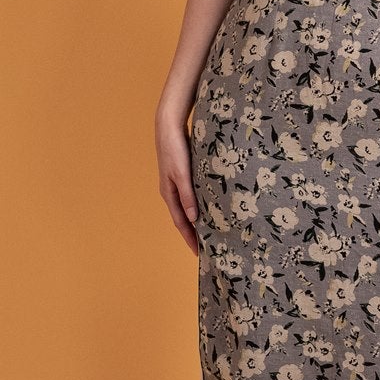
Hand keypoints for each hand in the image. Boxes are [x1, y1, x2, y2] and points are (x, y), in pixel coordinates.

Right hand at [156, 108, 201, 257]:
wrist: (169, 125)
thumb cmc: (174, 148)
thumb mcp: (182, 173)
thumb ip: (188, 195)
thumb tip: (194, 219)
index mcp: (169, 193)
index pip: (181, 222)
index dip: (190, 239)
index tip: (199, 254)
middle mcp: (172, 191)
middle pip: (184, 218)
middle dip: (193, 233)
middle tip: (207, 247)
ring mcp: (176, 183)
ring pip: (188, 207)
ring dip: (197, 220)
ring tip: (210, 231)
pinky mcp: (183, 174)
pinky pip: (191, 196)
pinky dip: (198, 205)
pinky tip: (209, 206)